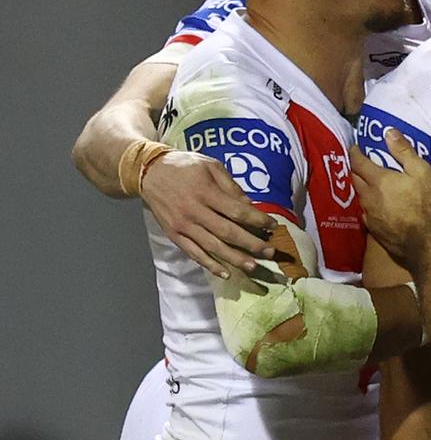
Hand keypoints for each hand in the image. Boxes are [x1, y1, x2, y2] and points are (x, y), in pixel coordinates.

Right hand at [140, 150, 276, 277]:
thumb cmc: (186, 166)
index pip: (237, 211)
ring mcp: (183, 226)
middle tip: (270, 253)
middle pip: (228, 232)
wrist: (149, 172)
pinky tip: (225, 273)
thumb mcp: (211, 166)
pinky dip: (209, 265)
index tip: (274, 226)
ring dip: (234, 259)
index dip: (258, 220)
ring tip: (253, 266)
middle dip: (252, 244)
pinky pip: (194, 253)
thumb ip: (231, 187)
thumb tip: (250, 207)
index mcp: (206, 192)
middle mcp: (194, 211)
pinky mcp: (174, 235)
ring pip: (212, 247)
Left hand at [350, 128, 430, 268]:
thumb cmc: (425, 204)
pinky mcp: (372, 229)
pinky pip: (365, 211)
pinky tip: (376, 205)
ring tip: (370, 183)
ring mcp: (368, 214)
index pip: (358, 162)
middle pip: (354, 178)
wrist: (425, 242)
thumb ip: (403, 151)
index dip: (355, 152)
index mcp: (377, 180)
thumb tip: (388, 132)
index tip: (356, 146)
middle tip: (362, 163)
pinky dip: (368, 204)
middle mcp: (368, 196)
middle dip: (356, 168)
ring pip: (359, 196)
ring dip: (361, 187)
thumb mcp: (421, 172)